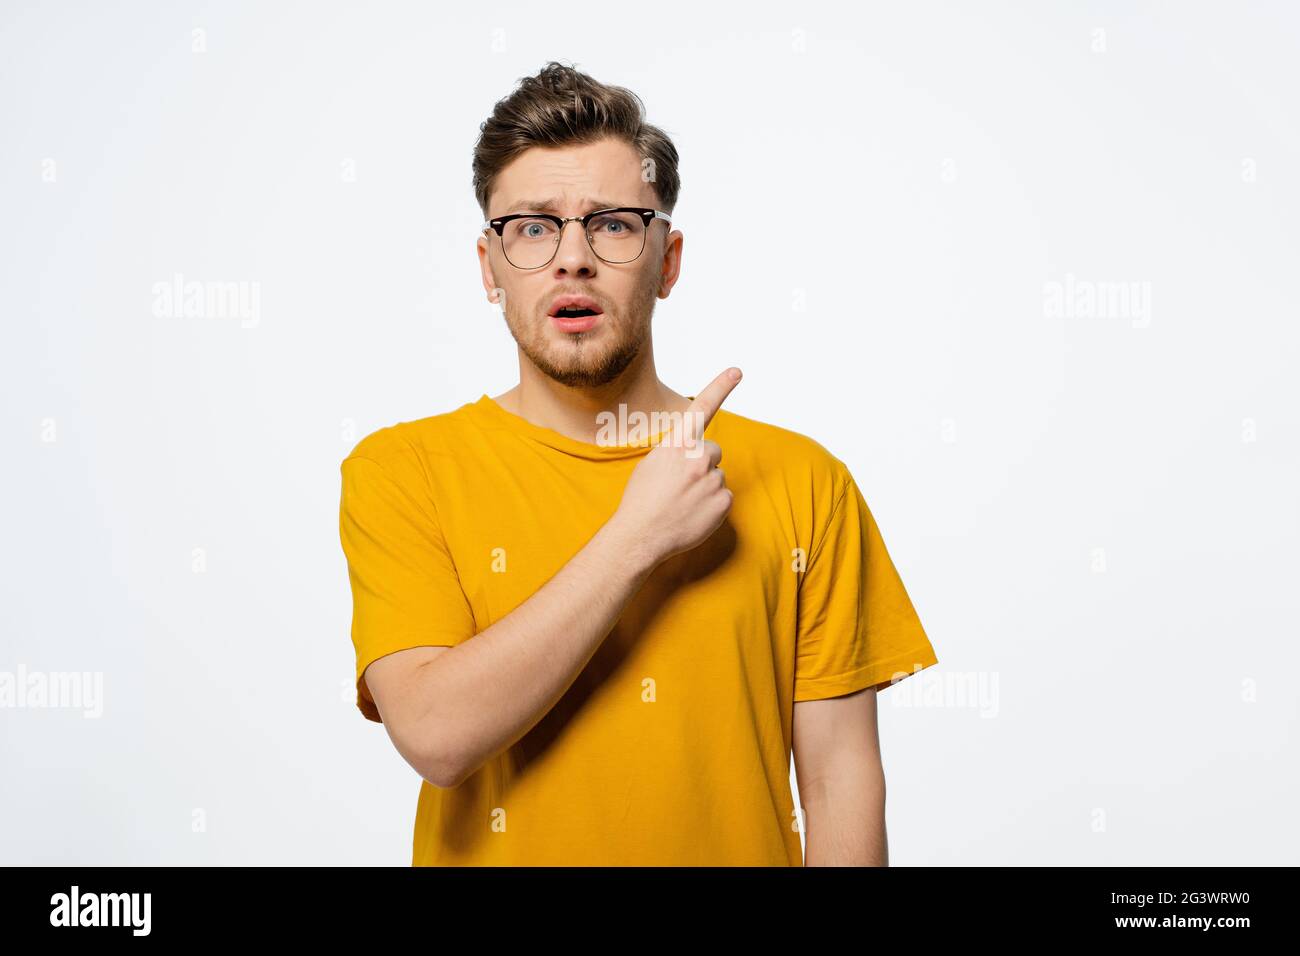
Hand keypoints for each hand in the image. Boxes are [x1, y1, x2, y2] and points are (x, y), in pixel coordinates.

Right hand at [610, 368, 742, 567]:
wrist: (640, 535)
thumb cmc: (642, 500)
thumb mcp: (652, 463)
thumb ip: (676, 452)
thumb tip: (693, 453)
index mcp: (677, 444)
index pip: (701, 409)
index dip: (720, 387)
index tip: (736, 371)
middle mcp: (698, 458)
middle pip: (713, 451)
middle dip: (702, 463)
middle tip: (681, 483)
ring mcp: (712, 480)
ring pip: (717, 476)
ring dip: (705, 486)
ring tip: (683, 502)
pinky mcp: (723, 502)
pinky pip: (724, 497)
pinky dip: (712, 506)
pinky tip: (693, 514)